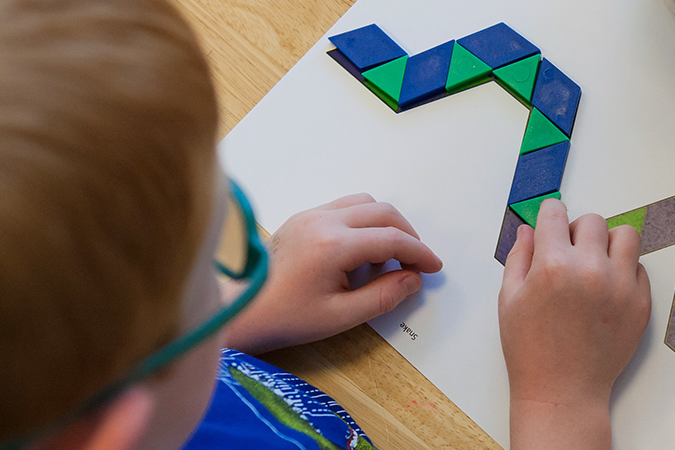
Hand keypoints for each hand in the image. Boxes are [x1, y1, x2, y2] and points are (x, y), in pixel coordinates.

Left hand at [225, 193, 441, 353]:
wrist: (242, 309)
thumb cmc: (284, 316)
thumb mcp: (340, 316)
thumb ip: (383, 297)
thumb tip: (412, 279)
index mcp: (332, 246)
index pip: (391, 239)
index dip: (419, 252)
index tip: (433, 266)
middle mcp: (322, 221)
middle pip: (383, 212)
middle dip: (407, 235)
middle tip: (415, 261)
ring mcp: (310, 215)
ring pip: (365, 202)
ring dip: (386, 224)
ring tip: (388, 256)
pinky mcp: (303, 217)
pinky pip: (344, 207)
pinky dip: (364, 221)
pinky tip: (362, 249)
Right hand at [499, 198, 650, 448]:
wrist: (563, 392)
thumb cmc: (530, 349)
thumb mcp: (510, 299)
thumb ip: (519, 257)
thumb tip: (528, 229)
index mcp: (553, 265)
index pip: (556, 212)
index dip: (549, 219)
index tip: (550, 228)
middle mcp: (590, 270)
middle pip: (593, 221)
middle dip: (577, 232)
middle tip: (569, 254)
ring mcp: (620, 287)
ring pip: (626, 236)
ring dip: (608, 244)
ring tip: (594, 265)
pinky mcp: (640, 304)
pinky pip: (639, 269)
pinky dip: (624, 272)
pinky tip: (606, 291)